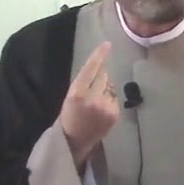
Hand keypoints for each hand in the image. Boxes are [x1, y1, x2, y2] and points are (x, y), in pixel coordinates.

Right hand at [59, 41, 118, 168]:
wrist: (74, 141)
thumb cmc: (69, 116)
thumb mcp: (70, 96)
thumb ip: (83, 83)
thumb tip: (100, 68)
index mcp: (77, 92)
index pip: (91, 68)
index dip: (99, 55)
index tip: (107, 44)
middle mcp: (93, 98)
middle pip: (103, 76)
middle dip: (100, 77)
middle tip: (92, 89)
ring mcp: (105, 107)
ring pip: (111, 87)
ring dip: (105, 89)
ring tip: (95, 103)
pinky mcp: (114, 114)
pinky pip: (114, 98)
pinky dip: (109, 100)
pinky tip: (101, 110)